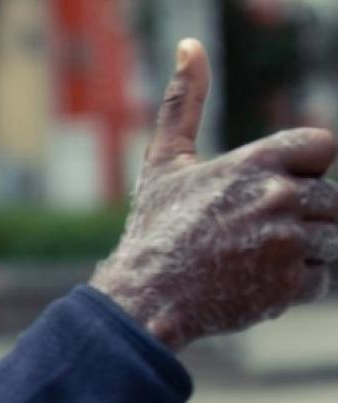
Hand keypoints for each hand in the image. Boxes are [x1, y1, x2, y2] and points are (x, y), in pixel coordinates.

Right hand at [91, 38, 337, 349]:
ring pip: (332, 240)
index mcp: (255, 162)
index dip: (302, 170)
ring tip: (256, 261)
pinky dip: (296, 287)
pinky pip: (322, 281)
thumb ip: (183, 104)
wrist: (142, 300)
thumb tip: (189, 45)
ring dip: (303, 252)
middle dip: (301, 218)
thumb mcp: (164, 163)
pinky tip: (255, 286)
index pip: (322, 147)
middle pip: (332, 199)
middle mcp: (277, 197)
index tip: (269, 191)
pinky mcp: (287, 286)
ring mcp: (286, 242)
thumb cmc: (154, 230)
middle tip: (252, 237)